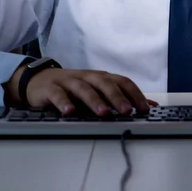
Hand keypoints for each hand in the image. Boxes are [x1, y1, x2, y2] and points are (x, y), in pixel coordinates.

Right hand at [6, 65, 157, 116]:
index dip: (134, 93)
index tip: (144, 108)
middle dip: (117, 98)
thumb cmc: (74, 88)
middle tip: (127, 111)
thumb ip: (120, 98)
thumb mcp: (97, 91)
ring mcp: (69, 81)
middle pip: (105, 84)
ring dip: (94, 101)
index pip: (121, 81)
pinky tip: (70, 112)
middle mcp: (87, 77)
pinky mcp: (51, 88)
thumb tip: (150, 106)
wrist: (40, 80)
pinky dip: (64, 102)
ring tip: (103, 113)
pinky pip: (58, 94)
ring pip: (84, 88)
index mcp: (101, 77)